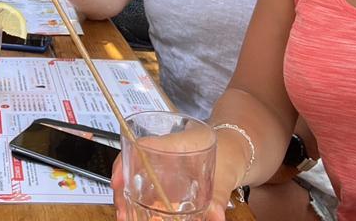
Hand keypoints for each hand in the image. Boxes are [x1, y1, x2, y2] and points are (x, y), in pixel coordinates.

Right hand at [110, 140, 228, 220]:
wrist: (237, 152)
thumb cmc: (230, 155)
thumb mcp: (225, 176)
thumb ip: (219, 197)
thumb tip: (216, 217)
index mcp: (175, 143)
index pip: (143, 146)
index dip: (126, 161)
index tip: (118, 182)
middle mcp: (164, 151)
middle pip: (132, 163)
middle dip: (122, 186)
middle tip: (122, 211)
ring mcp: (163, 164)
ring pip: (136, 176)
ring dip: (127, 195)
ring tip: (125, 216)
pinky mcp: (165, 177)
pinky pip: (146, 185)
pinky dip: (139, 199)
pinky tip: (138, 215)